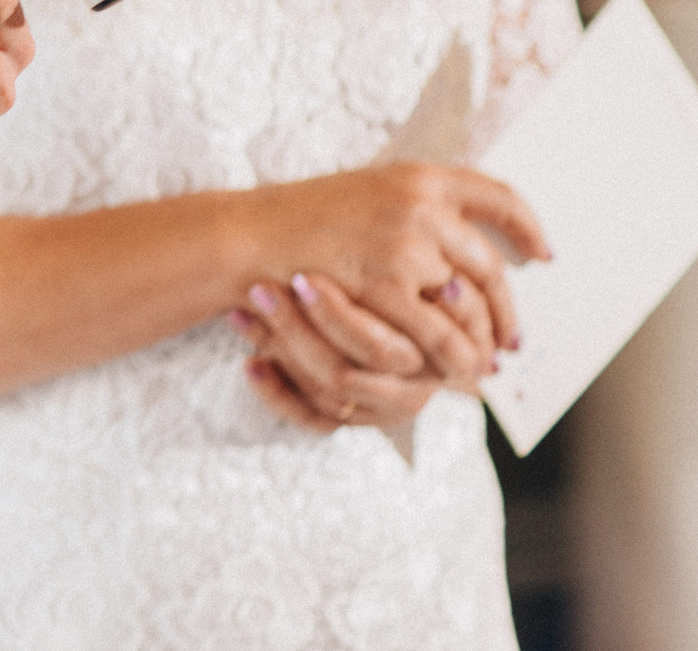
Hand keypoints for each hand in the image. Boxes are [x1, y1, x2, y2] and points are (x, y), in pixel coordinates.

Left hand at [229, 271, 449, 433]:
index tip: (302, 278)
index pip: (380, 350)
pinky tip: (250, 365)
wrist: (381, 319)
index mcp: (432, 361)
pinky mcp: (344, 422)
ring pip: (322, 391)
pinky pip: (309, 419)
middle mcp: (406, 393)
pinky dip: (275, 393)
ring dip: (278, 347)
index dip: (338, 315)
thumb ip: (431, 282)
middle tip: (261, 289)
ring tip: (242, 310)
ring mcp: (374, 411)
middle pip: (342, 373)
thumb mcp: (418, 276)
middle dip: (296, 328)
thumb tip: (455, 284)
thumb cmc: (397, 282)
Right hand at [245, 164, 549, 384]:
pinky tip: (447, 371)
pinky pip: (435, 336)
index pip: (499, 198)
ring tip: (480, 364)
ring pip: (470, 310)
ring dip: (481, 344)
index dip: (527, 228)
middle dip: (505, 312)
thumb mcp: (366, 196)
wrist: (246, 237)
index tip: (541, 255)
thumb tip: (464, 263)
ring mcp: (405, 245)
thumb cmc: (299, 221)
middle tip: (510, 340)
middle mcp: (422, 206)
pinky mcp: (384, 286)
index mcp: (420, 178)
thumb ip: (416, 215)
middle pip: (490, 269)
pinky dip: (447, 360)